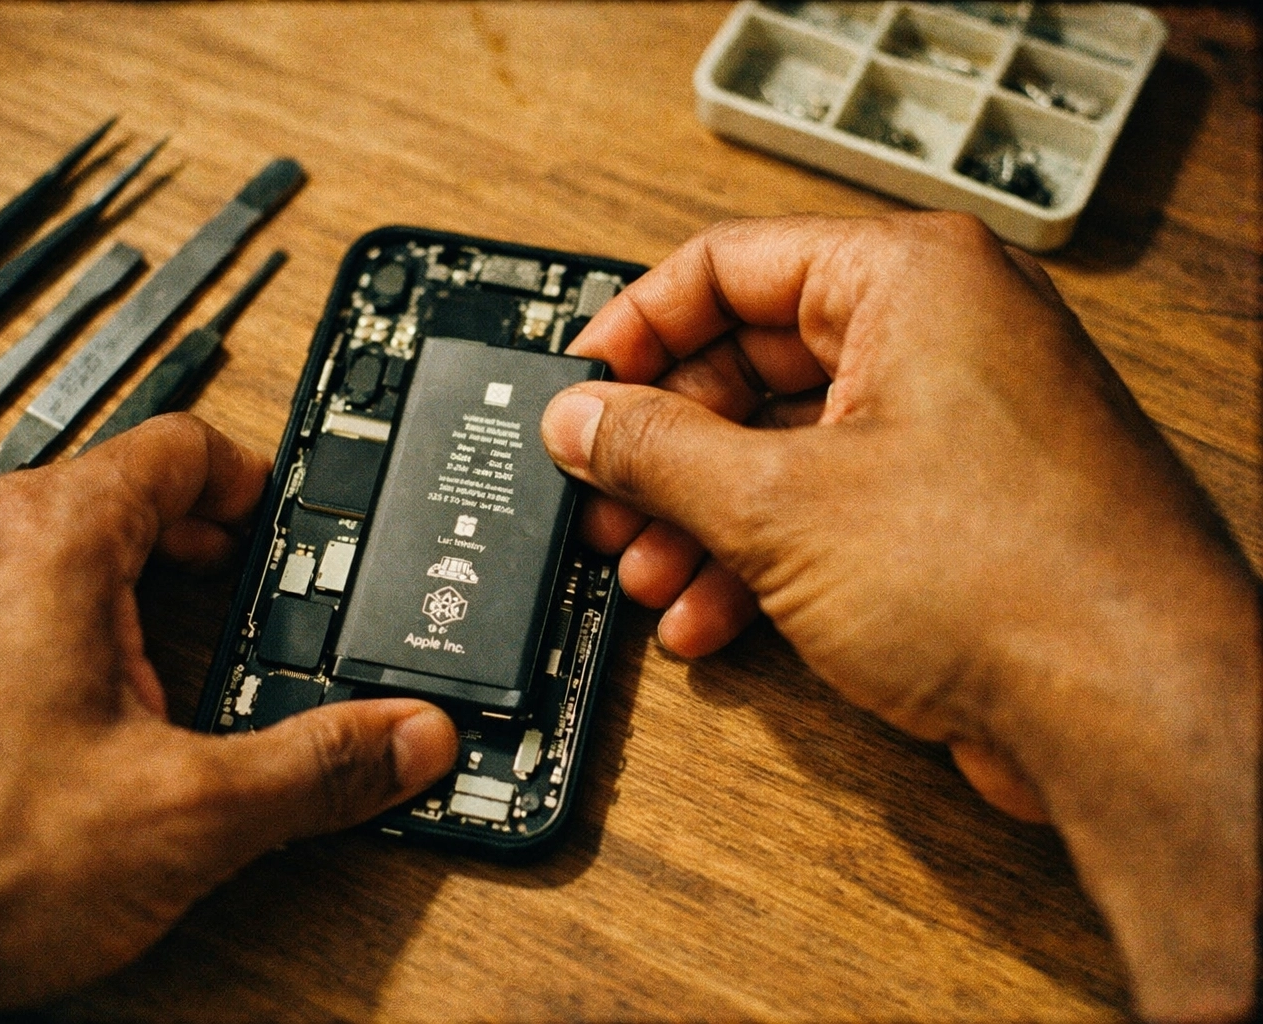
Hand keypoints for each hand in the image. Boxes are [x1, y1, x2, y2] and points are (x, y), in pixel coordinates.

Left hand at [0, 413, 458, 1012]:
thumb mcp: (182, 815)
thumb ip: (315, 768)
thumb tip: (406, 739)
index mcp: (50, 541)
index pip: (175, 446)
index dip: (246, 477)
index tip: (280, 516)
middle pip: (111, 492)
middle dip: (190, 544)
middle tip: (238, 595)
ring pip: (43, 545)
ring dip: (118, 588)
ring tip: (161, 667)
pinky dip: (48, 627)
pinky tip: (67, 716)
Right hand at [542, 214, 1257, 1018]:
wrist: (1128, 707)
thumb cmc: (1010, 576)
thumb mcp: (779, 502)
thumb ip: (657, 449)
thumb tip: (583, 417)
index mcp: (909, 282)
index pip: (730, 264)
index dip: (637, 328)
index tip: (581, 386)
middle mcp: (938, 339)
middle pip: (749, 363)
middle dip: (664, 446)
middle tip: (604, 495)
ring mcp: (951, 429)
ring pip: (782, 448)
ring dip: (700, 517)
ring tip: (644, 571)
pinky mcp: (954, 513)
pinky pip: (828, 510)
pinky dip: (759, 559)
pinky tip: (708, 616)